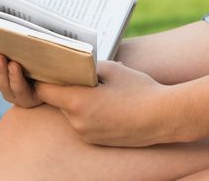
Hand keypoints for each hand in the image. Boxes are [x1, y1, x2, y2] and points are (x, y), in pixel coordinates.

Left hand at [34, 61, 179, 146]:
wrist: (164, 117)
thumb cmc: (139, 90)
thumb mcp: (114, 69)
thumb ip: (90, 68)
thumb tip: (78, 67)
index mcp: (77, 101)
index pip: (44, 90)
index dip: (44, 78)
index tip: (47, 68)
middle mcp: (77, 122)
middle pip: (59, 101)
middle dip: (65, 88)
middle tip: (76, 73)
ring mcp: (86, 134)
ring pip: (72, 113)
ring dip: (79, 101)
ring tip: (99, 89)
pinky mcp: (96, 141)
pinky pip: (84, 123)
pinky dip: (90, 113)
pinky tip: (108, 104)